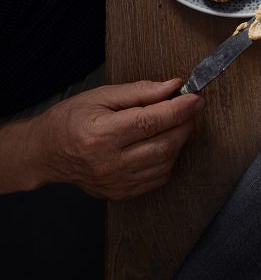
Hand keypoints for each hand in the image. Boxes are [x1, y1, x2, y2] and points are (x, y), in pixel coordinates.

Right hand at [16, 79, 203, 198]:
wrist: (46, 152)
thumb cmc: (71, 119)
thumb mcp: (100, 96)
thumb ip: (140, 92)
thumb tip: (174, 87)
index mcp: (100, 134)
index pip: (151, 122)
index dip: (179, 109)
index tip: (196, 98)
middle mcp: (109, 162)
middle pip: (164, 144)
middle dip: (185, 123)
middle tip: (190, 109)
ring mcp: (116, 181)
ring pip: (166, 162)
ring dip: (179, 140)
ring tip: (173, 124)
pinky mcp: (122, 193)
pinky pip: (159, 177)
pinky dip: (168, 159)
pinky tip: (160, 144)